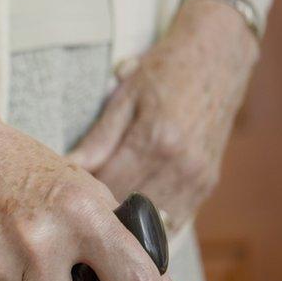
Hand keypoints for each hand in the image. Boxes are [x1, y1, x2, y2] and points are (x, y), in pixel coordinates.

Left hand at [68, 0, 258, 230]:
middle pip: (129, 208)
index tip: (64, 191)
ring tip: (103, 207)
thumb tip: (66, 168)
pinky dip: (151, 222)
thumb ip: (98, 139)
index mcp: (155, 140)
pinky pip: (175, 220)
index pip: (107, 186)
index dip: (82, 193)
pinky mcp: (207, 185)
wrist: (217, 57)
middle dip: (100, 210)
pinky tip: (131, 211)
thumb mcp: (124, 97)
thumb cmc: (164, 71)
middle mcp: (180, 164)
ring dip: (126, 220)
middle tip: (78, 202)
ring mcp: (197, 178)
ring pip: (152, 222)